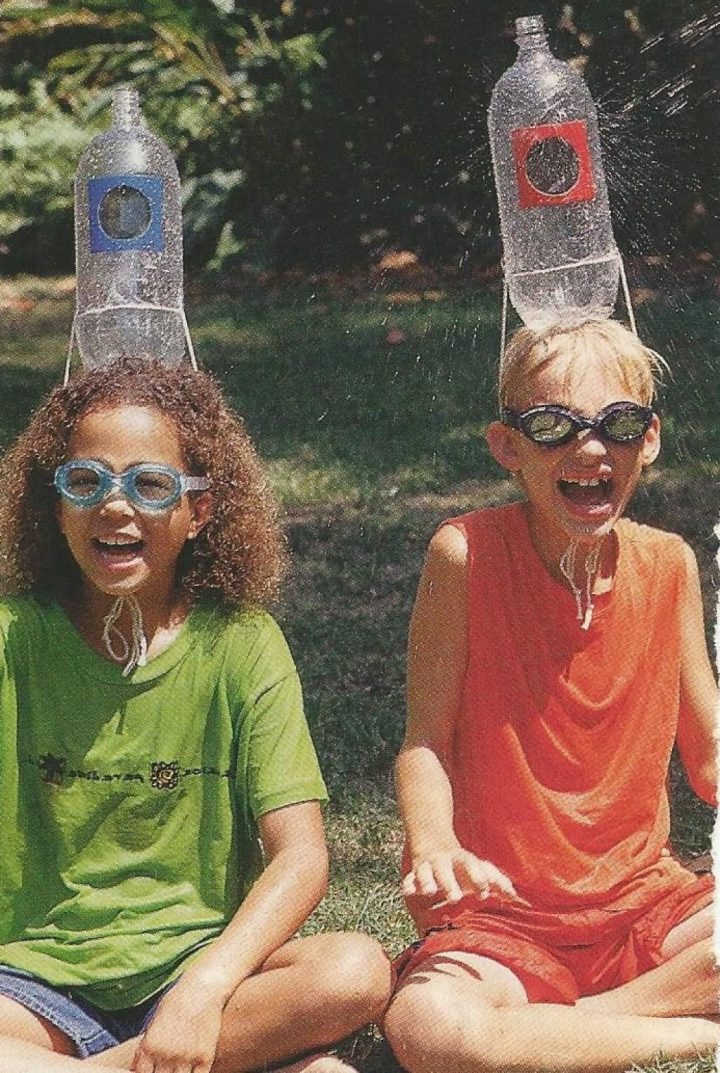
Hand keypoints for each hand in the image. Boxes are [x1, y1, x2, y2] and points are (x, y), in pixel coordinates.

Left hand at [131, 985, 223, 1072]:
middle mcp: (167, 1054)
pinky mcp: (205, 1057)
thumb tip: (136, 1071)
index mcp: (150, 1045)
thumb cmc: (175, 1004)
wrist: (203, 989)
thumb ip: (144, 1050)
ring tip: (176, 1068)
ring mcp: (187, 1057)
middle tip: (165, 1067)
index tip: (152, 1069)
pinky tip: (189, 1069)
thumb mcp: (154, 1023)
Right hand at [403, 847, 527, 906]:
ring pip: (428, 871)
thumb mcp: (480, 871)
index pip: (473, 866)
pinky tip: (409, 892)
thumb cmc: (463, 866)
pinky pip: (410, 878)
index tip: (484, 892)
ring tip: (430, 891)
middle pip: (448, 869)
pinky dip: (409, 884)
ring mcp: (430, 865)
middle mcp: (446, 861)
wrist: (433, 840)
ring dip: (429, 881)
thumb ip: (499, 884)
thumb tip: (521, 900)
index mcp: (464, 861)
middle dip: (450, 883)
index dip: (478, 877)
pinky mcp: (416, 872)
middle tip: (455, 898)